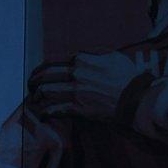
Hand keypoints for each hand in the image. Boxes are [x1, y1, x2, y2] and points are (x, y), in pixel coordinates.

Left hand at [28, 52, 142, 122]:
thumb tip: (84, 55)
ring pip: (47, 91)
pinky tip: (42, 114)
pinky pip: (56, 109)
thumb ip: (95, 54)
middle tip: (30, 84)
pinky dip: (46, 112)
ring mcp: (76, 92)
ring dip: (38, 95)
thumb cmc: (128, 77)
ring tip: (35, 99)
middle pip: (46, 75)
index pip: (55, 62)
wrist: (136, 98)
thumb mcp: (113, 57)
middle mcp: (76, 74)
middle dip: (34, 79)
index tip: (41, 73)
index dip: (45, 68)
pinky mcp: (79, 108)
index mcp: (82, 60)